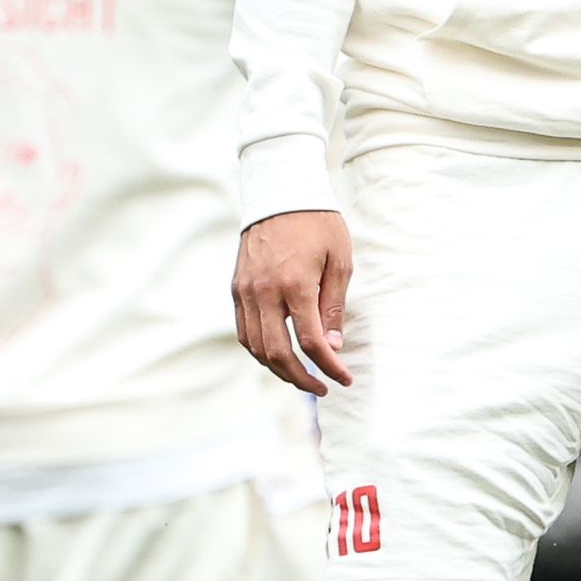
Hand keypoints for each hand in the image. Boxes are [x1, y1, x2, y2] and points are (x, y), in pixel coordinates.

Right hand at [233, 210, 355, 394]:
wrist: (279, 193)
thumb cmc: (318, 224)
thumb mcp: (339, 260)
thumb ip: (333, 306)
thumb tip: (332, 346)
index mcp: (294, 284)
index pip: (310, 341)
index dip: (329, 366)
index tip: (344, 378)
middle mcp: (264, 292)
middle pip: (277, 353)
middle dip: (300, 377)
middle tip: (321, 387)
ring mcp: (245, 291)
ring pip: (255, 346)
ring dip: (277, 368)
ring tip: (301, 375)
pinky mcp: (236, 288)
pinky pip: (244, 330)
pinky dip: (260, 349)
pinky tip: (278, 354)